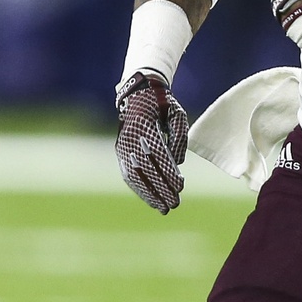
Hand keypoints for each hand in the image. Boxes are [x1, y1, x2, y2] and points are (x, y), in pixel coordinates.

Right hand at [115, 70, 189, 213]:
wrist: (138, 93)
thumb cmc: (163, 104)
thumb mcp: (177, 113)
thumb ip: (179, 136)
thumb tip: (178, 163)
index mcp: (145, 125)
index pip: (158, 154)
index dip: (168, 171)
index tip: (180, 186)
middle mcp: (131, 137)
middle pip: (146, 168)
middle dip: (161, 188)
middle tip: (175, 203)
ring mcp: (123, 145)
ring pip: (135, 175)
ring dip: (149, 194)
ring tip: (163, 208)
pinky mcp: (121, 151)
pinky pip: (128, 174)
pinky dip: (139, 188)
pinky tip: (150, 199)